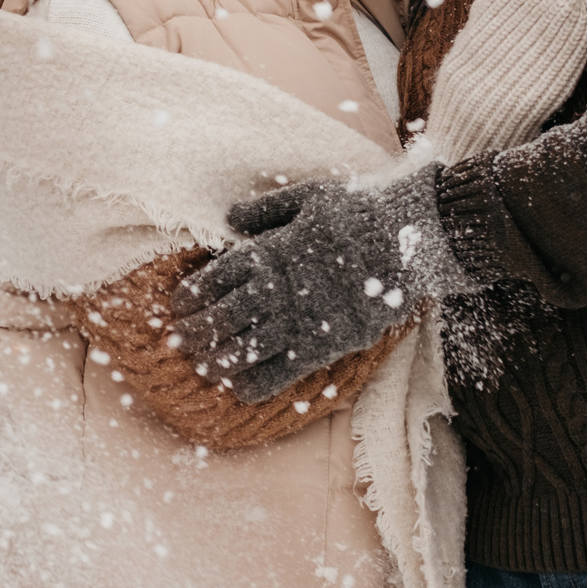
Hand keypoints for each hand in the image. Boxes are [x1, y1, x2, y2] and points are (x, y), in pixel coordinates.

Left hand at [169, 165, 467, 404]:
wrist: (407, 239)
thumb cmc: (359, 212)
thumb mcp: (308, 197)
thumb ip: (265, 210)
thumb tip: (229, 216)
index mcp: (265, 252)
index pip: (211, 280)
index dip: (189, 297)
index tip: (179, 307)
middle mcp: (273, 289)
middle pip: (219, 318)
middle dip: (193, 334)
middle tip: (179, 344)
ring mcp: (296, 320)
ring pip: (241, 350)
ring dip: (216, 362)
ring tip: (203, 368)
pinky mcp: (321, 346)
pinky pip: (278, 374)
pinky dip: (254, 385)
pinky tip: (240, 390)